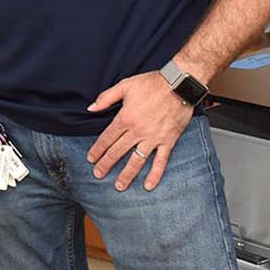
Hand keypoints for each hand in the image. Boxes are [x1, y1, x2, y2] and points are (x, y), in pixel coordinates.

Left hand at [85, 72, 194, 190]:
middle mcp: (138, 131)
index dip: (97, 150)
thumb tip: (91, 108)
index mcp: (125, 118)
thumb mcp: (125, 86)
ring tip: (119, 186)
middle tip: (98, 174)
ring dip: (127, 175)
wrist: (179, 84)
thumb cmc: (152, 83)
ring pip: (137, 160)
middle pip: (118, 152)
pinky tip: (149, 186)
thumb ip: (106, 98)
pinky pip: (161, 161)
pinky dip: (155, 174)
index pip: (107, 138)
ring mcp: (153, 138)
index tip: (91, 159)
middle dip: (106, 165)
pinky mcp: (168, 141)